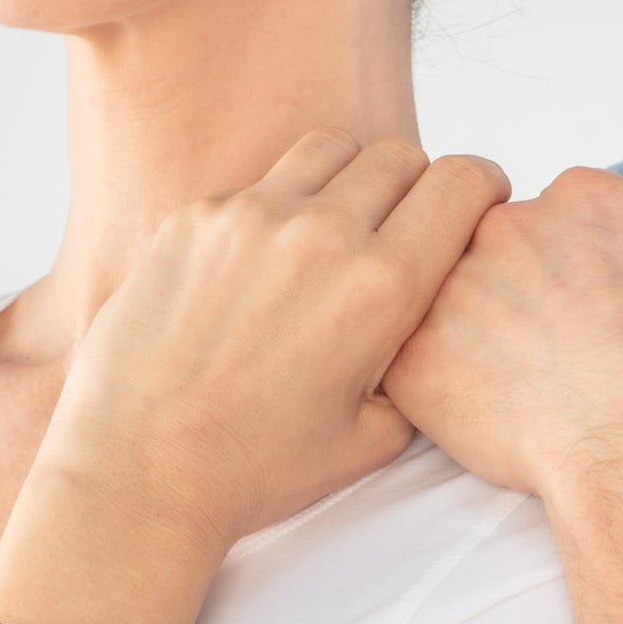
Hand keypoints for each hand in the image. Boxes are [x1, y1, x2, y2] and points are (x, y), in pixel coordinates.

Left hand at [37, 130, 511, 556]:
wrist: (140, 471)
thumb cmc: (258, 469)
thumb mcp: (375, 438)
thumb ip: (419, 361)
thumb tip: (430, 314)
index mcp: (380, 287)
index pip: (461, 182)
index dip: (482, 188)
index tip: (475, 207)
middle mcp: (319, 234)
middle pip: (398, 156)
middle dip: (417, 186)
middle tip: (405, 229)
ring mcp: (248, 217)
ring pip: (328, 152)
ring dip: (348, 182)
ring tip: (335, 235)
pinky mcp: (192, 219)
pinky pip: (257, 185)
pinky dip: (276, 211)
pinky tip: (261, 269)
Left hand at [382, 167, 622, 505]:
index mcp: (588, 199)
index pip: (551, 216)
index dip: (560, 271)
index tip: (574, 315)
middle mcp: (509, 223)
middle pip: (482, 248)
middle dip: (496, 296)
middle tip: (529, 356)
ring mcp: (452, 282)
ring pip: (436, 306)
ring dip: (459, 344)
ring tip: (505, 396)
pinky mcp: (413, 352)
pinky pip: (405, 370)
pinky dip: (429, 400)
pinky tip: (475, 426)